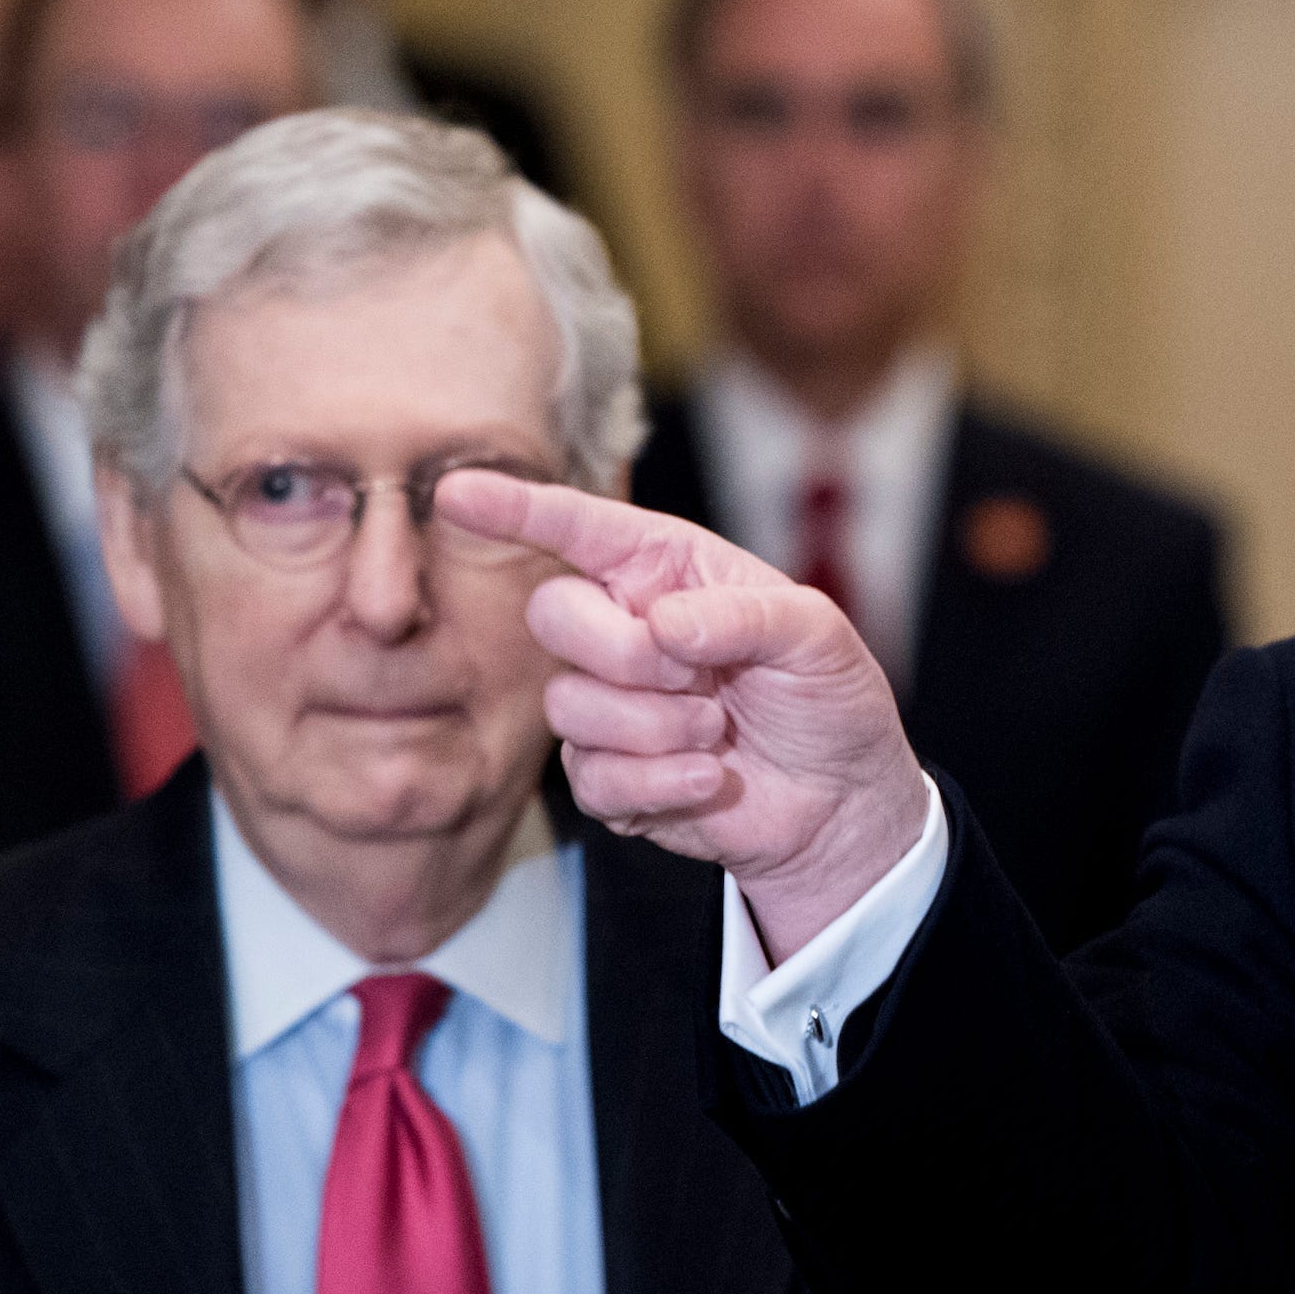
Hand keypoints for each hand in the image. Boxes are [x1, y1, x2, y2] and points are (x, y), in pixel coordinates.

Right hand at [434, 471, 928, 961]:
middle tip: (698, 677)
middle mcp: (624, 627)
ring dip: (656, 727)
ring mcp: (609, 704)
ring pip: (567, 705)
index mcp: (667, 572)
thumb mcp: (817, 636)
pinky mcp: (609, 776)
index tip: (455, 492)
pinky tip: (710, 777)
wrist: (840, 801)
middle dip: (623, 651)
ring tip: (719, 732)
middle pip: (552, 614)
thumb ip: (745, 614)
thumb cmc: (829, 699)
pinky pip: (592, 777)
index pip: (578, 528)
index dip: (516, 507)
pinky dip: (659, 781)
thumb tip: (662, 624)